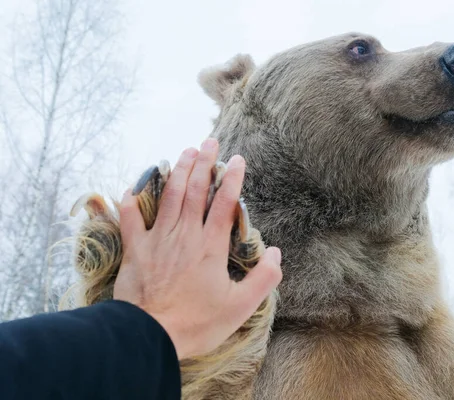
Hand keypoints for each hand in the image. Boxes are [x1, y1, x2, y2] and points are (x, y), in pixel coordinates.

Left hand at [113, 139, 281, 359]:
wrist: (150, 335)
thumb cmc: (197, 323)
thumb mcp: (241, 307)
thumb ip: (264, 278)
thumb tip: (277, 253)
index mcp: (210, 246)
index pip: (225, 203)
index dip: (232, 178)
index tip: (237, 159)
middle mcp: (185, 234)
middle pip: (196, 190)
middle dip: (204, 162)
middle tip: (209, 141)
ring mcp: (157, 239)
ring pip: (169, 195)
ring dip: (178, 170)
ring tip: (185, 151)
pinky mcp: (136, 250)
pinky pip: (130, 218)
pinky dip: (132, 200)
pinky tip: (134, 186)